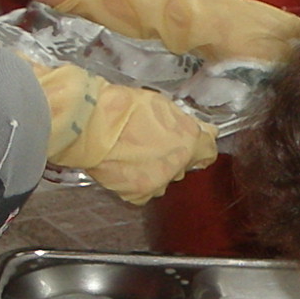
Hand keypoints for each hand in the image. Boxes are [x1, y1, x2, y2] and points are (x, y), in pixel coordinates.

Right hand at [36, 64, 218, 201]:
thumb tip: (197, 129)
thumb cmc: (122, 107)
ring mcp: (158, 181)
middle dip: (173, 155)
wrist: (91, 125)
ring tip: (133, 154)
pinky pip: (144, 191)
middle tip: (152, 142)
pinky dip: (136, 182)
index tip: (194, 141)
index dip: (201, 145)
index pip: (209, 150)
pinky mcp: (137, 194)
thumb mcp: (160, 104)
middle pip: (184, 165)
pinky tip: (124, 167)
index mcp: (189, 139)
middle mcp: (178, 164)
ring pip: (163, 179)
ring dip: (155, 170)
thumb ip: (181, 122)